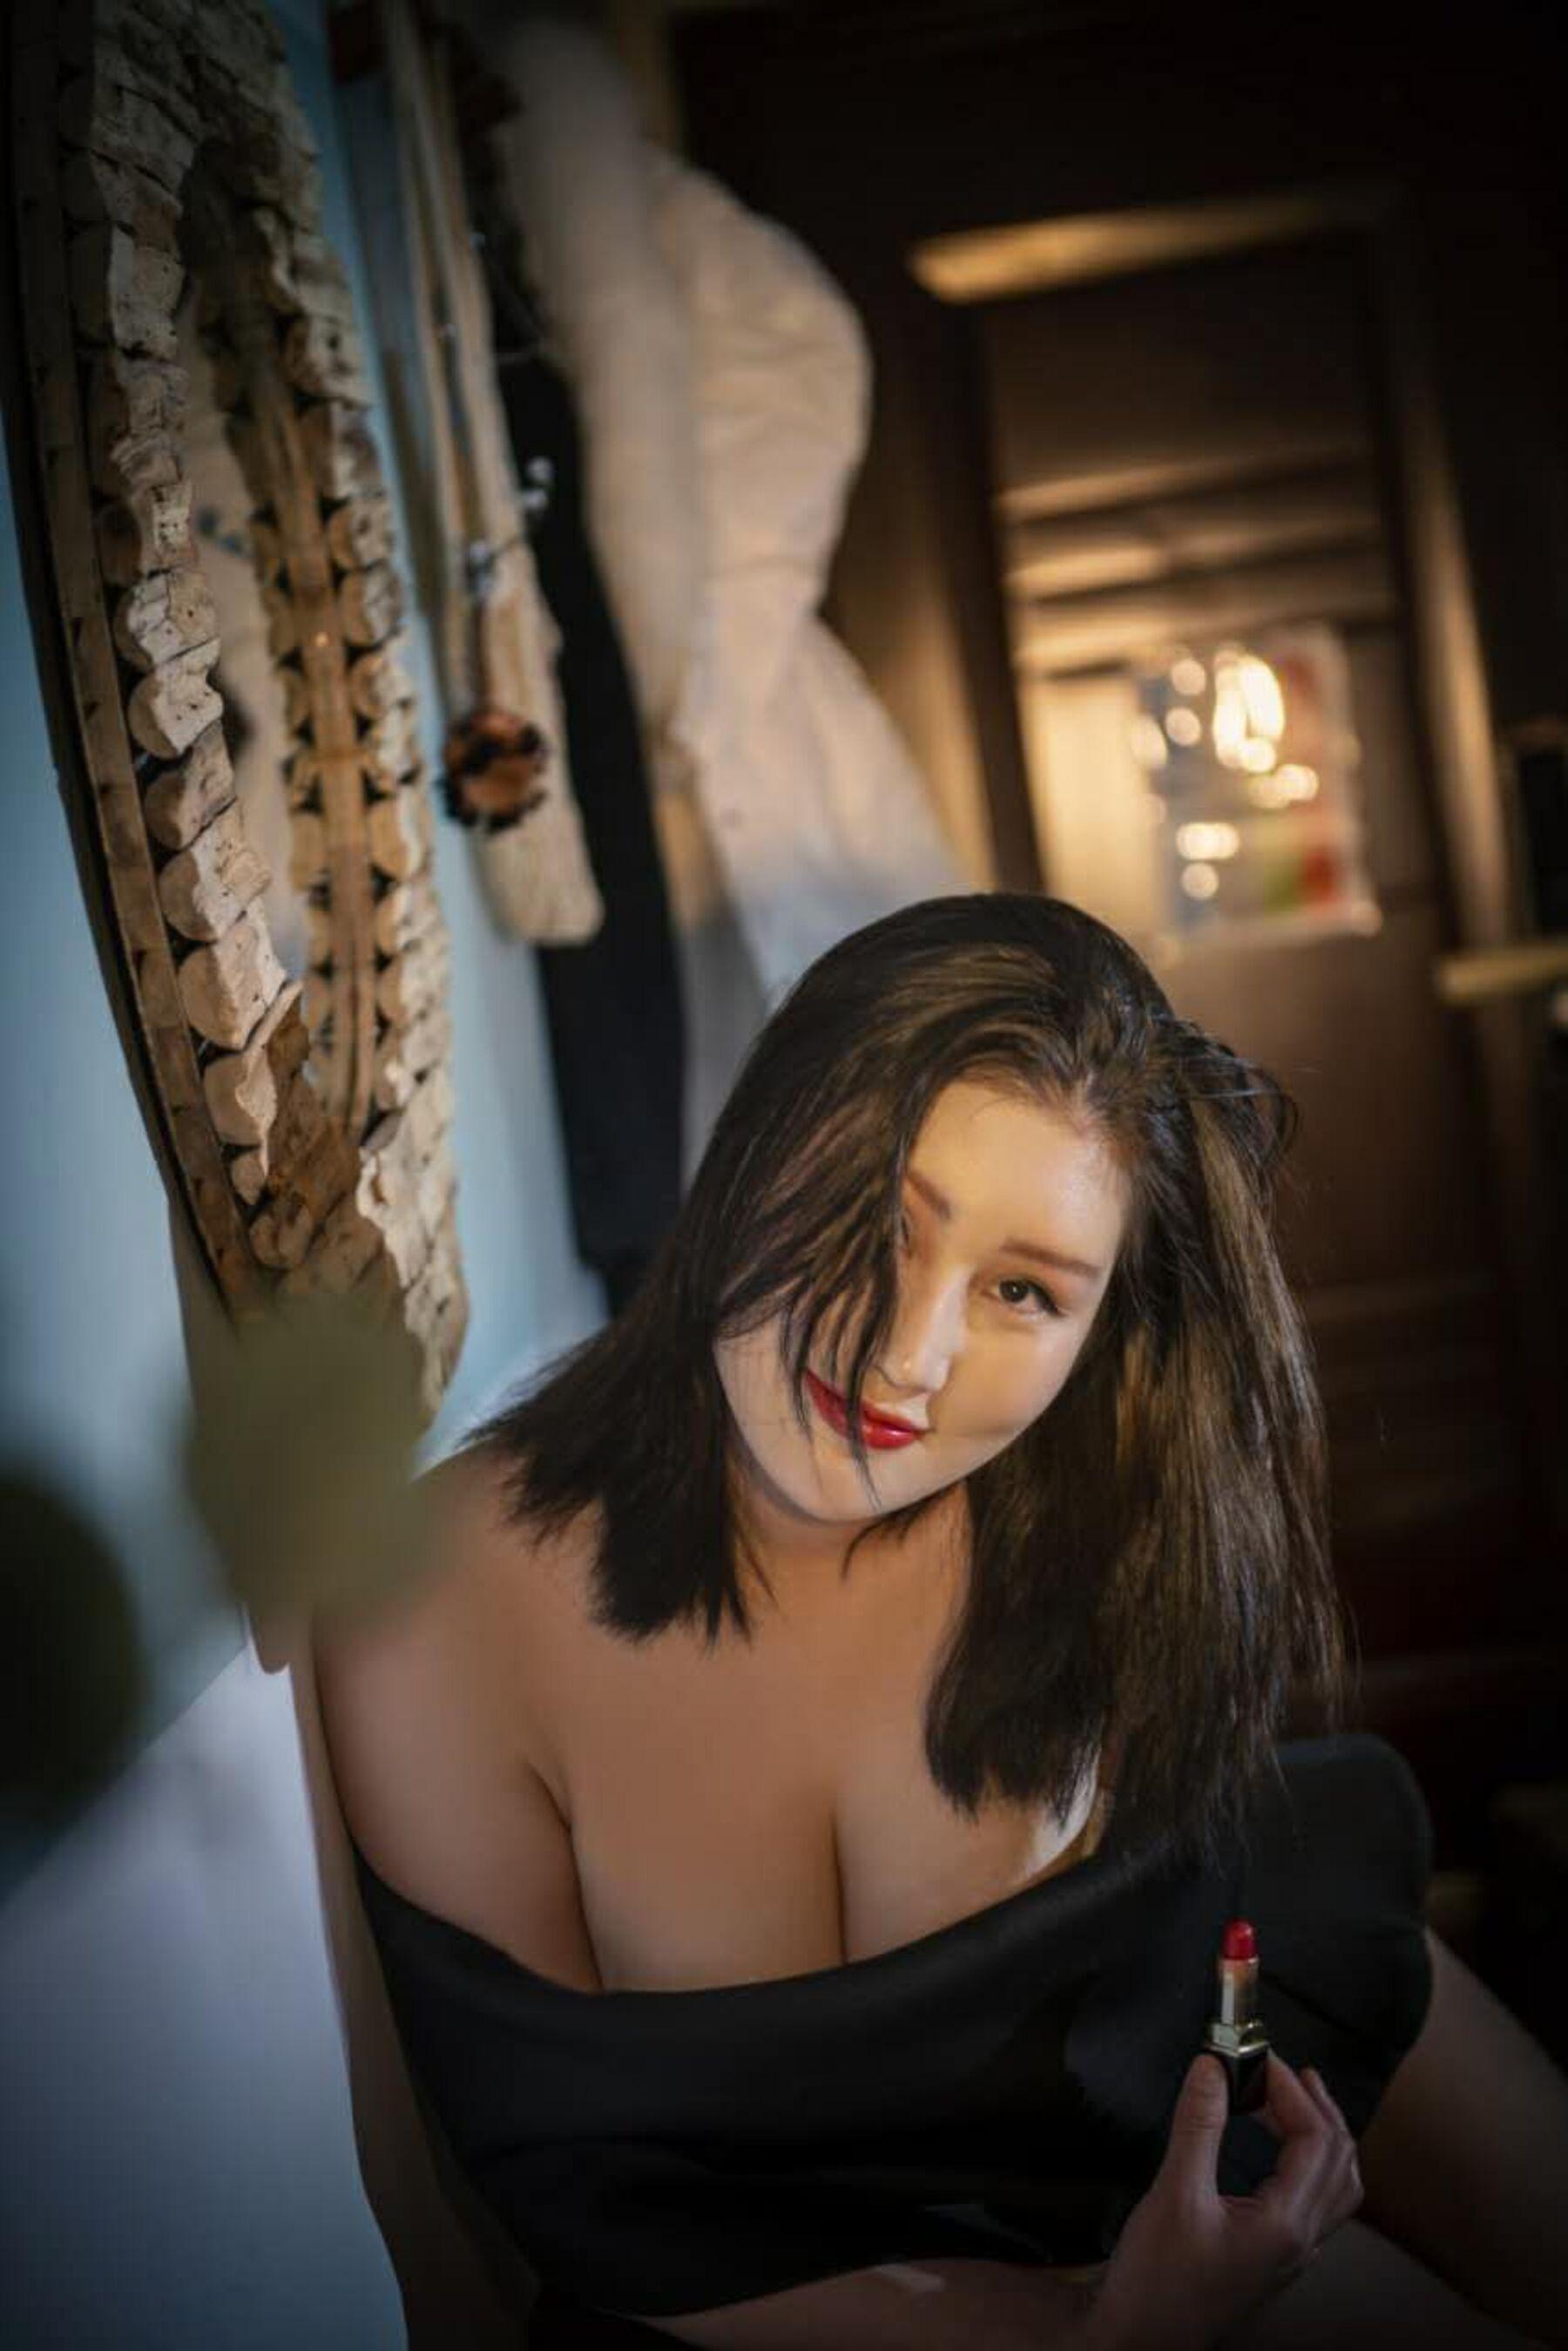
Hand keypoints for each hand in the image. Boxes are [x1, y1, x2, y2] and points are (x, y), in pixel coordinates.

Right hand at [1080, 2052, 1361, 2349]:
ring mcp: (1291, 2255)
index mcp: (1285, 2226)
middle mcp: (1299, 2242)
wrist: (1142, 2340)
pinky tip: (1277, 2151)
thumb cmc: (1157, 2282)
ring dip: (1322, 2135)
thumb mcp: (1173, 2194)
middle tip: (1283, 2070)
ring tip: (1291, 2101)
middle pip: (1339, 2160)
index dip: (1291, 2090)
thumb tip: (1212, 2068)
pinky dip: (1309, 2163)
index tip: (1259, 2059)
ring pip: (1337, 2186)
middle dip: (1317, 2105)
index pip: (1316, 2139)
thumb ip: (1197, 2126)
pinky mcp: (1274, 2259)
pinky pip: (1316, 2204)